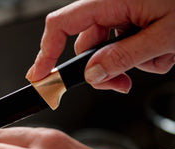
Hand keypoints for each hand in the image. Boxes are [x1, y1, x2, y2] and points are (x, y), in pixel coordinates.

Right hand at [26, 0, 174, 92]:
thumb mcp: (164, 35)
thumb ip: (123, 57)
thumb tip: (92, 75)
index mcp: (110, 0)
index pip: (61, 26)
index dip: (45, 52)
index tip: (41, 77)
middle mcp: (112, 4)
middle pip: (85, 45)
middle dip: (102, 70)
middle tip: (120, 84)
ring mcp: (124, 12)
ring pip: (107, 49)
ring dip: (128, 64)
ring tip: (159, 58)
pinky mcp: (136, 19)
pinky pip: (125, 44)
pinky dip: (141, 56)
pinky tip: (164, 51)